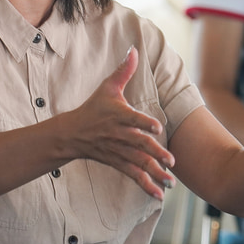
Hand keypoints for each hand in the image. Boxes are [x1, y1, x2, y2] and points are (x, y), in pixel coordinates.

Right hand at [67, 47, 174, 199]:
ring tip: (170, 181)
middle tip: (171, 160)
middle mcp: (118, 134)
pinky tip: (159, 194)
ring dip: (154, 173)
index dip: (144, 123)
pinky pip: (132, 175)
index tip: (157, 128)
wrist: (72, 133)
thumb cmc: (93, 108)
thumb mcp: (107, 87)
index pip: (132, 119)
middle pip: (138, 144)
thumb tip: (134, 49)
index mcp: (118, 115)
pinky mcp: (116, 162)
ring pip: (138, 163)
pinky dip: (145, 185)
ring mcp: (117, 150)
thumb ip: (123, 70)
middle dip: (155, 152)